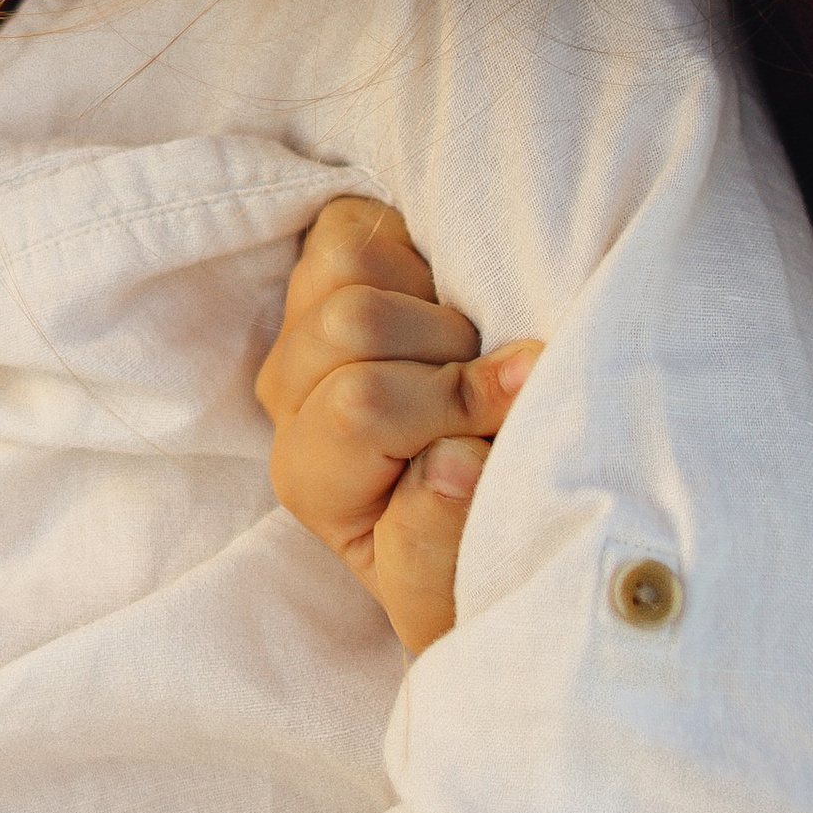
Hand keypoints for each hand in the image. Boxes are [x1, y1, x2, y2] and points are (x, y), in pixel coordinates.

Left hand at [256, 199, 539, 653]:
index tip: (524, 408)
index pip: (363, 404)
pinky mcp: (323, 279)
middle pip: (353, 321)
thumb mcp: (455, 585)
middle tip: (498, 384)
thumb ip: (445, 535)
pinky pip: (352, 226)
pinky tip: (442, 301)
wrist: (465, 524)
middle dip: (451, 346)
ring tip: (470, 346)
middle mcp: (288, 399)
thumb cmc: (465, 559)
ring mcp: (301, 332)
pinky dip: (410, 249)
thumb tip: (455, 461)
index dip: (458, 397)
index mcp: (312, 477)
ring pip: (348, 265)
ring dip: (431, 298)